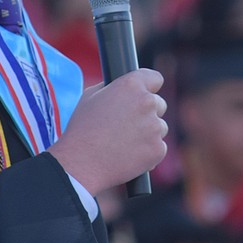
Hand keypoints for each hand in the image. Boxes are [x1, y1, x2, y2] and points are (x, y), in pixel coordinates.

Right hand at [47, 68, 167, 195]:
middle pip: (159, 104)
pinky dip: (148, 152)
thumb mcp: (90, 97)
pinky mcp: (158, 149)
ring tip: (124, 142)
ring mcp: (155, 127)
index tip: (146, 93)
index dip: (149, 86)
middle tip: (127, 124)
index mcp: (131, 85)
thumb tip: (125, 89)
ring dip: (148, 132)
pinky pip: (158, 147)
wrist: (82, 164)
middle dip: (148, 112)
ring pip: (160, 127)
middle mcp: (147, 102)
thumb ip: (113, 88)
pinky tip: (129, 155)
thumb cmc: (82, 129)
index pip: (155, 78)